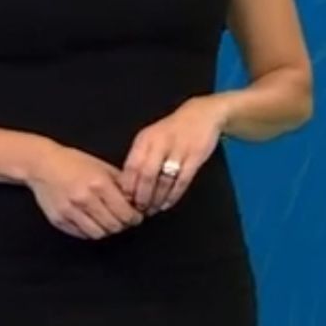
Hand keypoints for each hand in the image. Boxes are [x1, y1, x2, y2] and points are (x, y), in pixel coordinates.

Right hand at [27, 143, 144, 239]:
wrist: (42, 164)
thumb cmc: (72, 162)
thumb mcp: (101, 166)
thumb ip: (120, 182)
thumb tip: (136, 199)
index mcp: (99, 183)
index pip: (124, 212)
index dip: (134, 217)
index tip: (136, 217)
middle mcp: (85, 199)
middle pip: (113, 226)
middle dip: (122, 225)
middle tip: (124, 220)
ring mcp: (70, 211)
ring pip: (98, 234)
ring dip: (107, 230)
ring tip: (108, 221)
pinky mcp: (59, 220)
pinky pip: (82, 234)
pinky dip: (91, 231)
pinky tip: (92, 221)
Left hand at [119, 96, 222, 214]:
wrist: (201, 115)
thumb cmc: (170, 131)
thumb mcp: (150, 138)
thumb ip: (139, 158)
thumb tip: (126, 186)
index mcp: (145, 139)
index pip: (131, 166)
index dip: (127, 187)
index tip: (125, 201)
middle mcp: (159, 143)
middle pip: (146, 175)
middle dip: (141, 197)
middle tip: (139, 210)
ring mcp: (178, 150)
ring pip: (164, 181)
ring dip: (157, 199)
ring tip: (152, 210)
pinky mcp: (194, 157)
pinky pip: (182, 181)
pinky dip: (173, 196)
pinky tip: (166, 204)